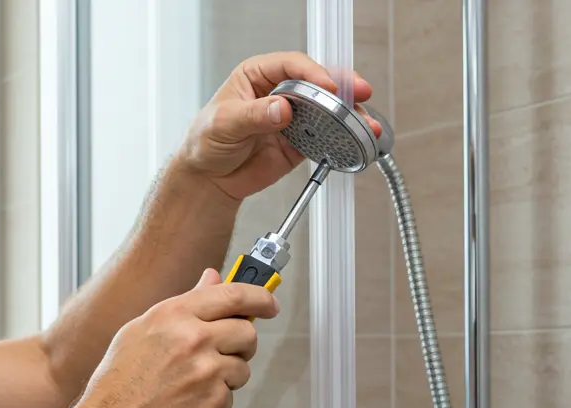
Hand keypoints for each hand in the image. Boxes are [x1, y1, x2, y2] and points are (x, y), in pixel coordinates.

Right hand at [74, 269, 278, 407]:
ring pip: (242, 368)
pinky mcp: (214, 403)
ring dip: (226, 376)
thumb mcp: (143, 329)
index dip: (260, 297)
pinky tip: (187, 402)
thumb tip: (213, 278)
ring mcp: (207, 373)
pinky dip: (214, 401)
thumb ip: (185, 302)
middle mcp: (194, 340)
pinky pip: (230, 397)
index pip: (234, 295)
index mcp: (175, 315)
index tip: (269, 303)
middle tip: (225, 351)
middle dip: (242, 343)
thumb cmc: (121, 379)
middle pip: (248, 332)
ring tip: (192, 383)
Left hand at [176, 52, 379, 201]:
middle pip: (317, 83)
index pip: (291, 65)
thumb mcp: (224, 124)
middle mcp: (279, 93)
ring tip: (365, 123)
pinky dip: (341, 139)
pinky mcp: (300, 142)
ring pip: (326, 110)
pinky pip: (325, 137)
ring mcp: (292, 117)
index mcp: (258, 76)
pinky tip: (355, 140)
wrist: (209, 178)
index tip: (326, 86)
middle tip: (359, 93)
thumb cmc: (206, 141)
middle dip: (341, 89)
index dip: (312, 73)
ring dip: (348, 116)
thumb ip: (254, 115)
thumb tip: (282, 109)